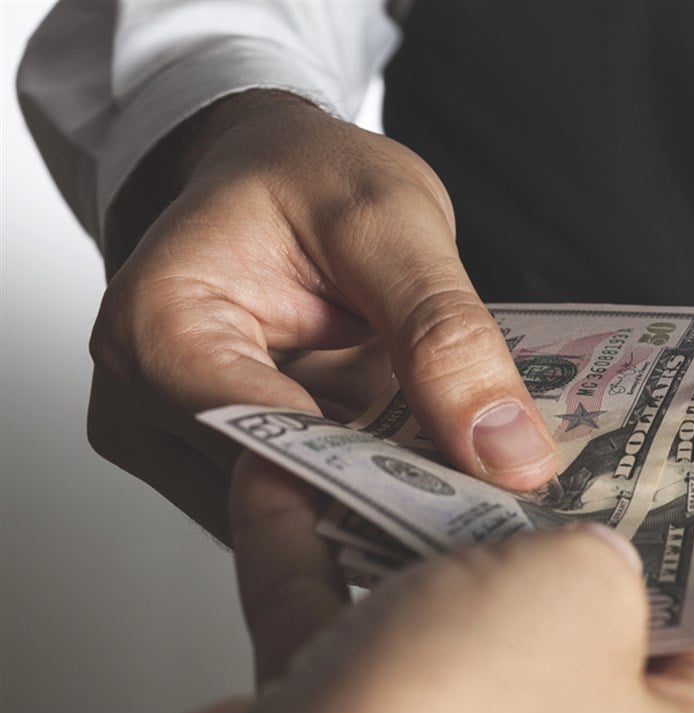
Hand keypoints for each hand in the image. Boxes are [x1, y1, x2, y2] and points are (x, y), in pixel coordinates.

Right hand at [89, 90, 557, 539]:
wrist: (266, 170)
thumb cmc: (305, 174)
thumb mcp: (394, 224)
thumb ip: (445, 334)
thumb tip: (510, 454)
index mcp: (158, 327)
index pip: (270, 441)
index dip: (382, 475)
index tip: (484, 491)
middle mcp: (138, 401)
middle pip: (274, 493)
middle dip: (392, 496)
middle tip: (503, 495)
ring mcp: (169, 443)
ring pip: (289, 514)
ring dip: (383, 499)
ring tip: (475, 479)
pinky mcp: (209, 464)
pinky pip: (292, 503)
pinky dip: (363, 488)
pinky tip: (425, 465)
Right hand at [122, 456, 693, 712]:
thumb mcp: (579, 595)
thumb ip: (603, 547)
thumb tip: (589, 541)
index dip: (679, 543)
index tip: (645, 463)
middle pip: (560, 619)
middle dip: (525, 518)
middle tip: (514, 432)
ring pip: (434, 621)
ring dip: (401, 525)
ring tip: (396, 436)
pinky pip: (333, 634)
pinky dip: (310, 555)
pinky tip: (291, 476)